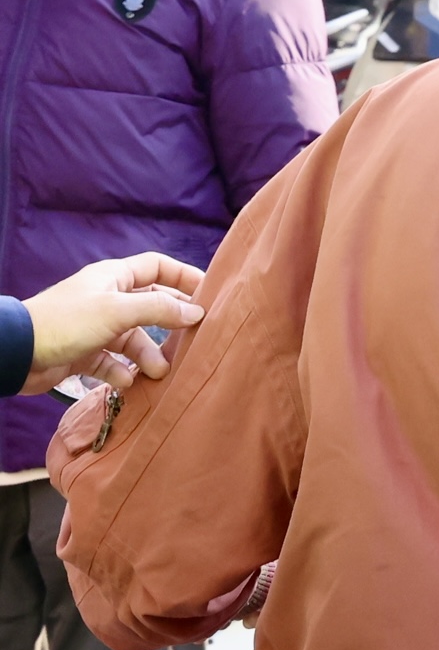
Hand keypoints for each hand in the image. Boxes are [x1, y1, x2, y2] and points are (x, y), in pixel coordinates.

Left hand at [21, 254, 203, 394]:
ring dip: (148, 355)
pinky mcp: (85, 352)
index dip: (184, 277)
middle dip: (170, 323)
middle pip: (151, 305)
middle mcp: (107, 298)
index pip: (158, 267)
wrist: (16, 353)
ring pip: (134, 338)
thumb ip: (159, 309)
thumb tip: (196, 313)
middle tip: (192, 339)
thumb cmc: (67, 322)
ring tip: (158, 373)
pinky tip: (127, 381)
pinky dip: (123, 371)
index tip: (209, 295)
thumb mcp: (118, 311)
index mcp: (114, 277)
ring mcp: (96, 326)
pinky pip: (113, 361)